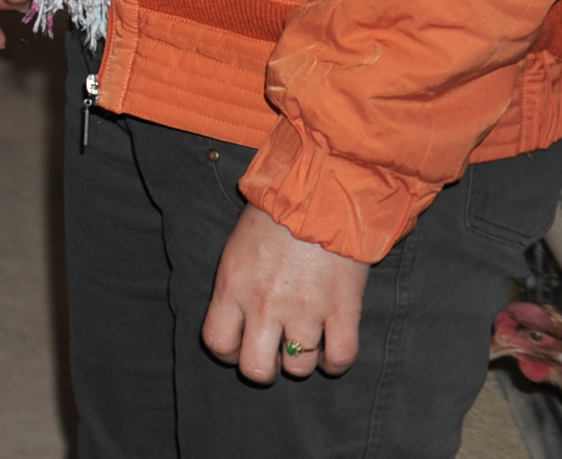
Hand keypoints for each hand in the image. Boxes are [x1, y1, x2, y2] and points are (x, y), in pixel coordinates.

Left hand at [203, 205, 367, 383]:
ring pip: (299, 368)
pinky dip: (335, 362)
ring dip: (301, 360)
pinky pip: (340, 358)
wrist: (320, 191)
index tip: (240, 345)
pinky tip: (331, 350)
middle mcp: (265, 304)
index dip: (228, 352)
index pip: (218, 342)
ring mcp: (306, 310)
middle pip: (256, 369)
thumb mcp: (237, 248)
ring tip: (304, 342)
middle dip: (264, 368)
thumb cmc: (274, 215)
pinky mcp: (343, 310)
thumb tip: (236, 317)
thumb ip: (235, 286)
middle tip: (272, 352)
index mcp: (232, 286)